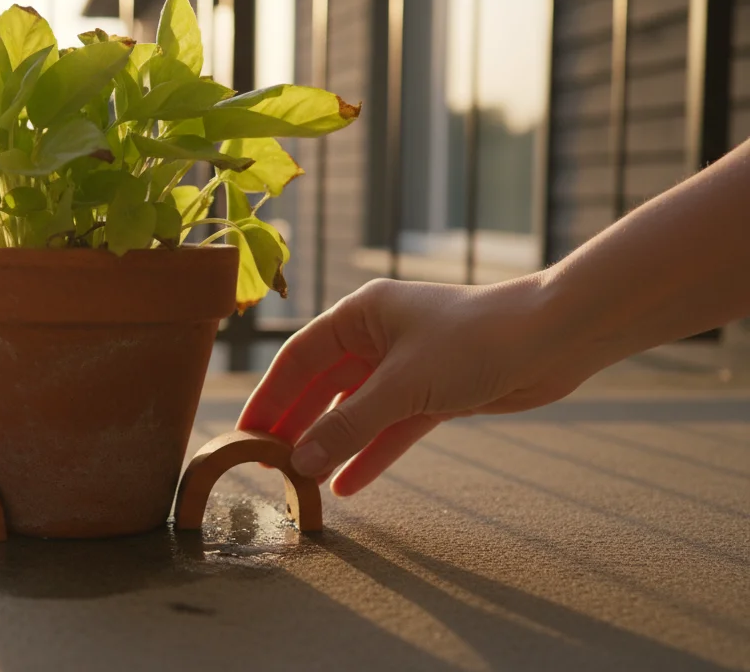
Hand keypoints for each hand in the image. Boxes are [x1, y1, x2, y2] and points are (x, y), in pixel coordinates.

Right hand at [237, 274, 603, 495]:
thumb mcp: (403, 385)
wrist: (554, 338)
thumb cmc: (476, 340)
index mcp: (361, 314)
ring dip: (332, 444)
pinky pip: (390, 429)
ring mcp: (406, 367)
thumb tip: (300, 461)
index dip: (270, 396)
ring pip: (355, 410)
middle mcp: (378, 337)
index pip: (299, 358)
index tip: (245, 432)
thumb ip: (349, 425)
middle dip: (297, 424)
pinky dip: (371, 454)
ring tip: (301, 480)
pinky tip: (348, 485)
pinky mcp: (434, 393)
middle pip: (323, 385)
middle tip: (266, 463)